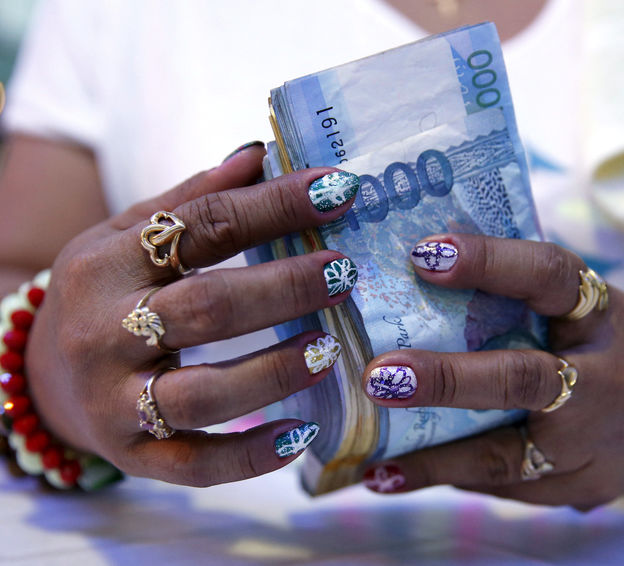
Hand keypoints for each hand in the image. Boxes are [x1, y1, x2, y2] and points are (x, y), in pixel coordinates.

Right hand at [25, 145, 358, 485]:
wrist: (42, 377)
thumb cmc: (105, 294)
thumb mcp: (128, 234)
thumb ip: (192, 198)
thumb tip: (262, 153)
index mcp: (109, 263)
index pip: (202, 224)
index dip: (275, 204)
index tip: (340, 189)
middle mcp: (105, 332)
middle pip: (205, 308)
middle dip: (282, 288)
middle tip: (345, 272)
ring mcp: (117, 400)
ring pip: (202, 393)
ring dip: (272, 372)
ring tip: (328, 349)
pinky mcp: (135, 454)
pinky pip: (196, 464)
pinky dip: (251, 456)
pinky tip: (302, 435)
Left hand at [360, 234, 623, 508]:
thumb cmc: (605, 346)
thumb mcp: (583, 307)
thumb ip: (522, 295)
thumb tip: (422, 264)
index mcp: (601, 315)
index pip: (549, 276)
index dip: (490, 262)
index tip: (423, 254)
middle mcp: (605, 378)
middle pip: (524, 379)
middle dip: (447, 379)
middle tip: (380, 376)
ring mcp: (595, 442)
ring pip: (507, 455)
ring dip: (435, 457)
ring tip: (373, 462)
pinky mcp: (582, 487)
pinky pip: (507, 488)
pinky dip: (452, 478)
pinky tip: (402, 475)